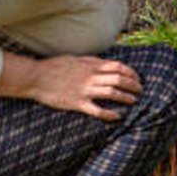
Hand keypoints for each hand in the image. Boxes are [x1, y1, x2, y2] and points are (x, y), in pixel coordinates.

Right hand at [0, 52, 141, 121]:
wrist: (35, 77)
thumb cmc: (54, 66)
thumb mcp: (76, 59)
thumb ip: (91, 61)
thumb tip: (105, 63)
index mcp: (91, 66)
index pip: (119, 67)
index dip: (131, 72)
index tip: (137, 78)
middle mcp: (91, 77)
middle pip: (120, 80)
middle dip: (133, 85)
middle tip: (140, 90)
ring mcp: (85, 91)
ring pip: (113, 93)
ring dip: (126, 97)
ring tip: (134, 101)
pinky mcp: (77, 104)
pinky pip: (97, 110)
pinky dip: (109, 114)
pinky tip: (117, 116)